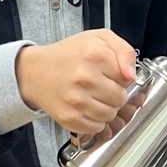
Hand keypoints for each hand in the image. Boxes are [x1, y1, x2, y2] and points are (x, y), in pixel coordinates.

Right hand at [15, 29, 135, 135]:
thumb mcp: (99, 38)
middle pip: (121, 98)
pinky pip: (96, 127)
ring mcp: (76, 99)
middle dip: (114, 94)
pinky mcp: (69, 117)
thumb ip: (124, 51)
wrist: (36, 72)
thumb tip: (131, 75)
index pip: (127, 77)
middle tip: (101, 86)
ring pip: (110, 115)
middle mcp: (85, 77)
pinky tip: (85, 107)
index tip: (110, 73)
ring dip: (105, 108)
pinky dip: (94, 120)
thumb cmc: (68, 55)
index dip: (121, 77)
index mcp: (95, 54)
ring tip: (92, 96)